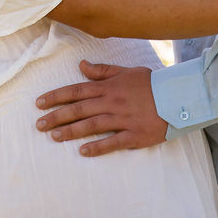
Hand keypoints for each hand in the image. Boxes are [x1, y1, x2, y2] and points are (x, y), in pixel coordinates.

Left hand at [34, 61, 166, 156]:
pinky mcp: (134, 134)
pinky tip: (83, 152)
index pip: (77, 90)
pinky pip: (113, 142)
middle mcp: (112, 102)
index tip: (39, 103)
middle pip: (79, 109)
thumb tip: (81, 65)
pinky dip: (97, 147)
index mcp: (109, 87)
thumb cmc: (151, 84)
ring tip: (54, 137)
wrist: (178, 96)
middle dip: (56, 116)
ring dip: (71, 132)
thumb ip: (102, 70)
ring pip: (91, 125)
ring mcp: (123, 119)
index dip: (56, 97)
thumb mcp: (126, 71)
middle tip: (39, 125)